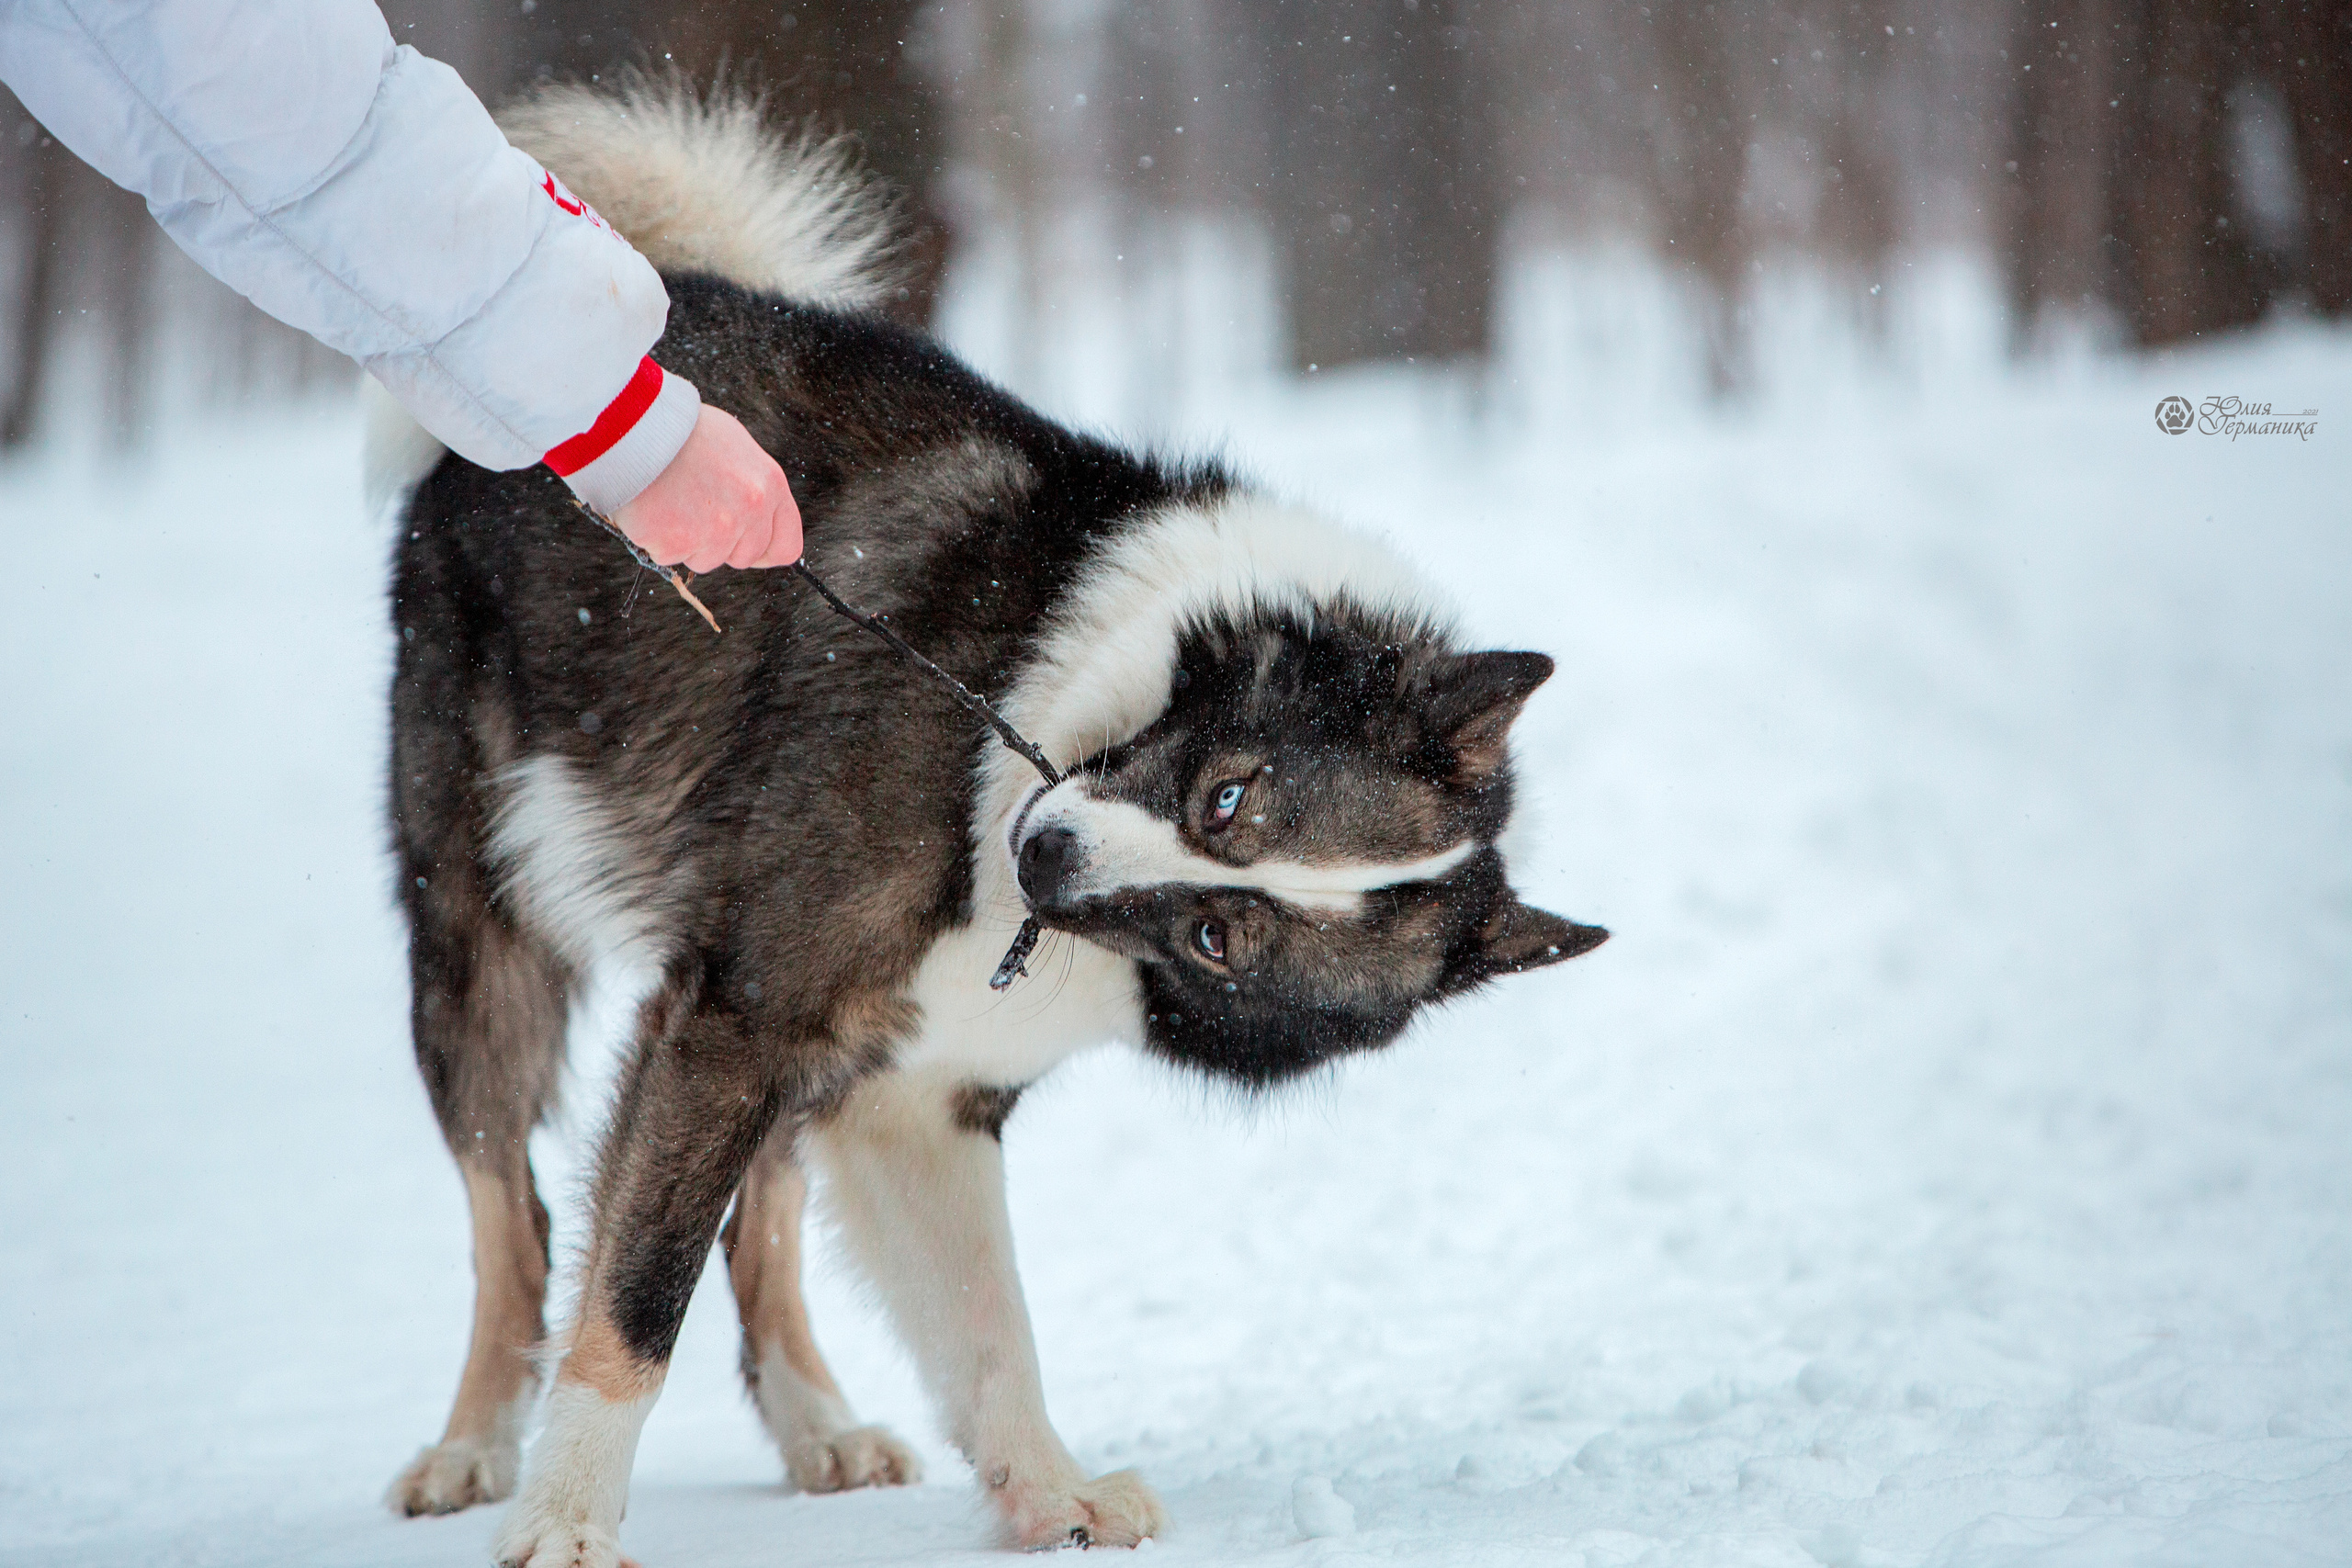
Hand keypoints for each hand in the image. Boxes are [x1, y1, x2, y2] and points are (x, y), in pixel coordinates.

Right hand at [613, 405, 801, 572]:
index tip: (745, 544)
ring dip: (686, 541)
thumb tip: (756, 518)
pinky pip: (668, 556)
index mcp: (770, 485)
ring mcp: (715, 531)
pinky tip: (651, 506)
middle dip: (721, 543)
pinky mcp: (677, 543)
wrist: (633, 421)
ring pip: (705, 560)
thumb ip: (752, 487)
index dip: (764, 550)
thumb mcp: (736, 447)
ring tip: (670, 501)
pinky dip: (656, 539)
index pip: (786, 546)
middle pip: (743, 557)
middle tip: (693, 509)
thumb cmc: (681, 430)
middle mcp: (750, 511)